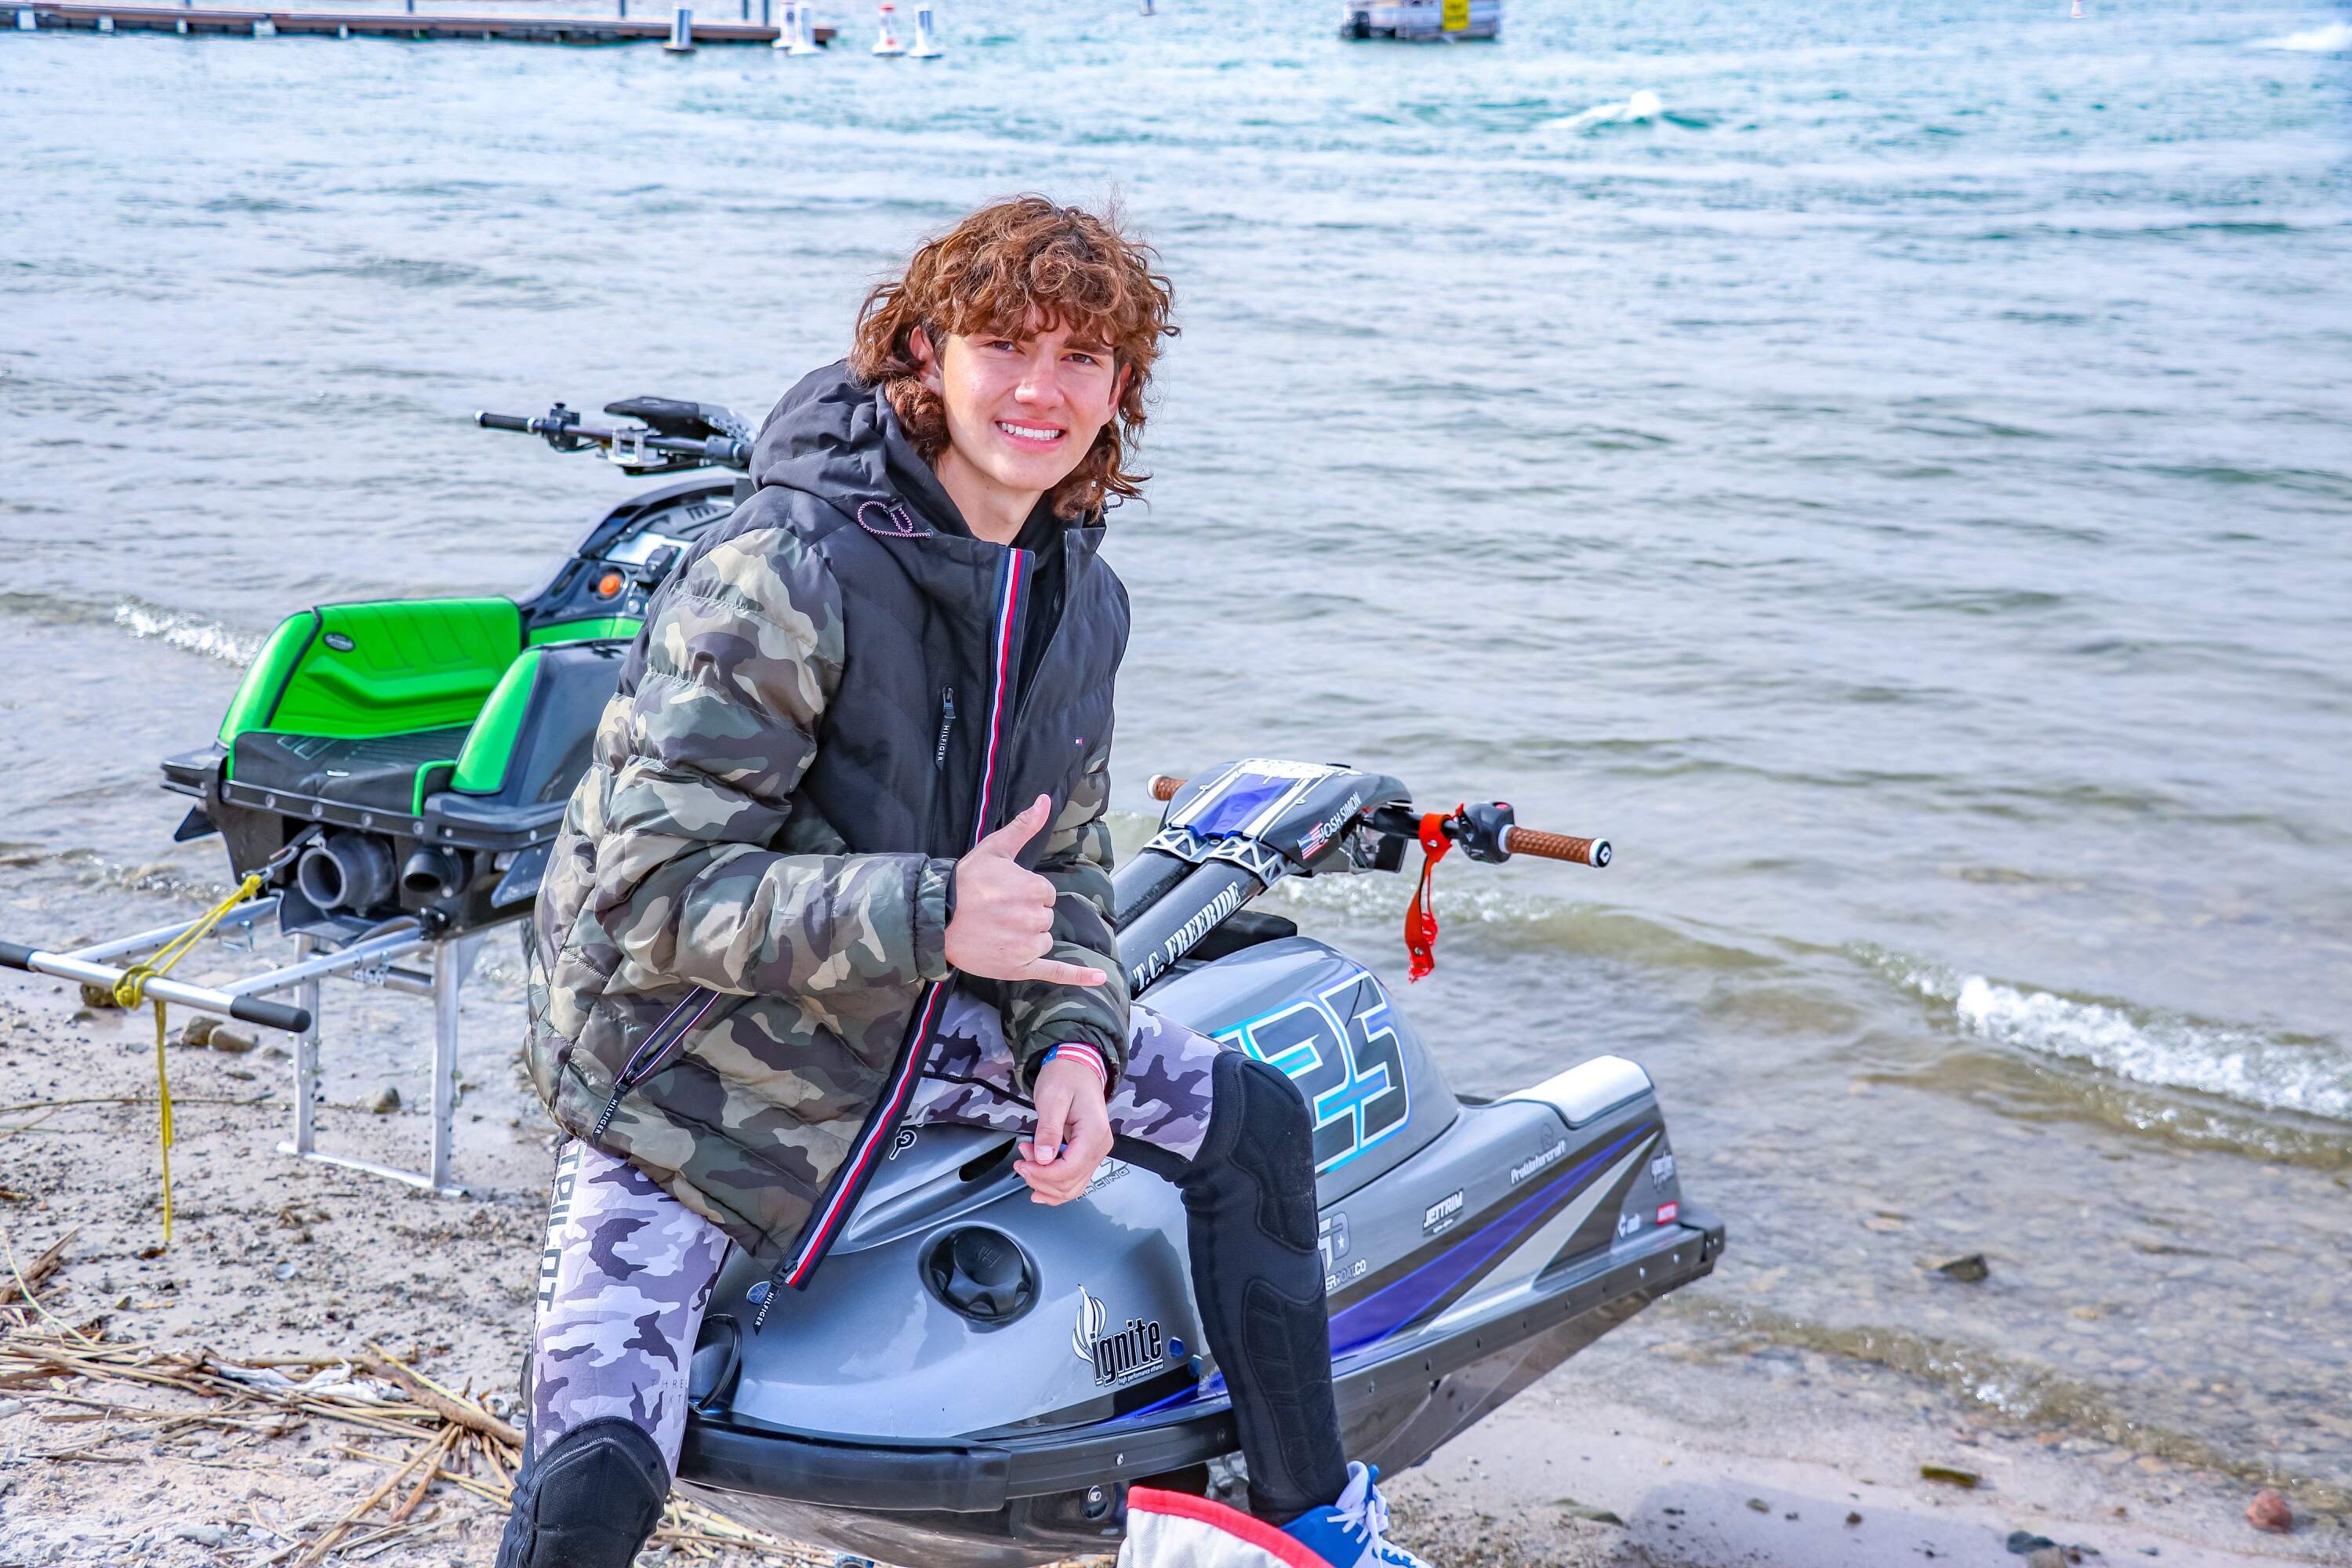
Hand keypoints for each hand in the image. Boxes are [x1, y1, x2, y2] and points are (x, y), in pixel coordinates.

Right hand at [945, 795, 1108, 986]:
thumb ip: (1024, 826)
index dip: (1024, 893)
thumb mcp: (995, 848)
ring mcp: (1028, 945)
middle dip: (1025, 914)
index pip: (1045, 894)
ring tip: (995, 931)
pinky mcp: (1020, 967)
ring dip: (1027, 937)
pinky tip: (1100, 978)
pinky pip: (1056, 972)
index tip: (1002, 894)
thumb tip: (1045, 799)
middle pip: (1045, 917)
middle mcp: (1035, 918)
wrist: (934, 917)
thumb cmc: (964, 881)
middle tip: (995, 913)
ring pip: (1042, 940)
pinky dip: (1079, 976)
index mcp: (1034, 889)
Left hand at [1015, 1055, 1113, 1204]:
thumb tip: (1043, 1158)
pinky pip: (1072, 1180)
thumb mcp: (1051, 1098)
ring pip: (1072, 1187)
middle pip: (1070, 1183)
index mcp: (1094, 1132)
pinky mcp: (1087, 1155)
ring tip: (1027, 1162)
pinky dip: (1053, 1184)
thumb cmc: (1065, 1077)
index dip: (1042, 1174)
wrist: (1076, 1068)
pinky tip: (1037, 1181)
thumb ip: (1048, 1129)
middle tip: (1020, 1162)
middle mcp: (1100, 1147)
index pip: (1070, 1169)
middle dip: (1040, 1179)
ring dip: (1045, 1183)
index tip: (1022, 1165)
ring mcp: (1095, 1152)